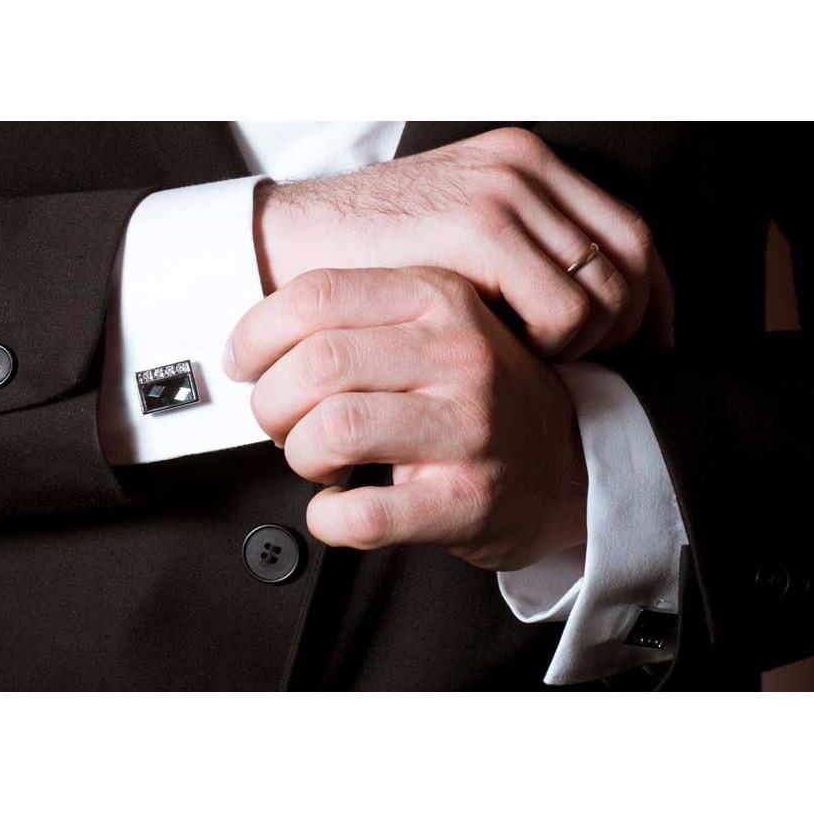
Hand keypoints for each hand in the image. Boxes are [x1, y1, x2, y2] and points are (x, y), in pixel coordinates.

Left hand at [225, 266, 587, 569]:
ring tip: (318, 461)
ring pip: (332, 431)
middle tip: (278, 421)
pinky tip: (336, 508)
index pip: (316, 295)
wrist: (568, 460)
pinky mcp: (467, 500)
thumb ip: (360, 317)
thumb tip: (254, 341)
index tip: (245, 363)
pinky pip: (362, 513)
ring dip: (299, 455)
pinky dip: (327, 517)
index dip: (256, 334)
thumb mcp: (437, 324)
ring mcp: (468, 428)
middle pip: (315, 365)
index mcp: (439, 298)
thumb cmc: (480, 394)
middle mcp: (458, 354)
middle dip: (270, 403)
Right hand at [253, 127, 673, 360]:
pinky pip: (557, 305)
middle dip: (625, 325)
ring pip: (603, 286)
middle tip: (591, 365)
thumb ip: (519, 259)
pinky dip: (548, 342)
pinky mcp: (474, 225)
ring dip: (583, 340)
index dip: (651, 296)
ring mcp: (502, 191)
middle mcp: (524, 168)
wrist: (289, 248)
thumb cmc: (370, 265)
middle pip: (629, 257)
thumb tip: (589, 312)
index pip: (629, 231)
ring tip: (535, 358)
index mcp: (526, 167)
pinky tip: (505, 350)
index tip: (648, 345)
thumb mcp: (457, 249)